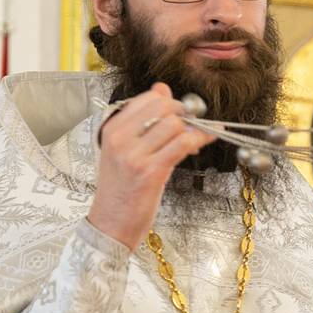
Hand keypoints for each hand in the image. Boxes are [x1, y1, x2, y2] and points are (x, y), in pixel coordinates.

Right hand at [87, 83, 216, 247]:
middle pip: (164, 108)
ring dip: (193, 130)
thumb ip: (142, 120)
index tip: (181, 114)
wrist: (109, 225)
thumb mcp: (123, 150)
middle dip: (184, 114)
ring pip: (175, 125)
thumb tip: (161, 88)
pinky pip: (182, 144)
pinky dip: (199, 139)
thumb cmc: (120, 189)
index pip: (148, 99)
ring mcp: (134, 156)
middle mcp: (120, 139)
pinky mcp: (151, 172)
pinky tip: (203, 142)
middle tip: (192, 125)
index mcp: (111, 129)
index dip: (171, 103)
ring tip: (195, 140)